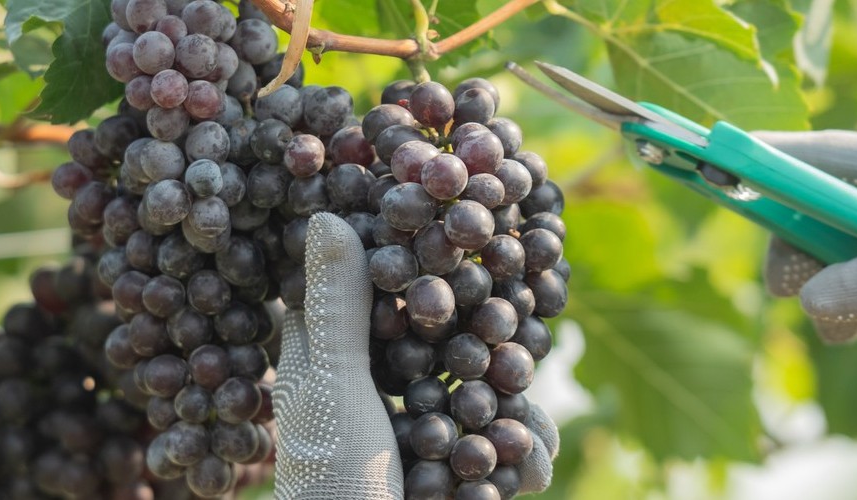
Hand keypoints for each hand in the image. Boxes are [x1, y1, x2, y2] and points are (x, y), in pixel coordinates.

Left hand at [272, 213, 556, 498]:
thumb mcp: (332, 388)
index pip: (382, 289)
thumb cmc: (333, 486)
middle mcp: (379, 390)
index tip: (472, 233)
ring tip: (520, 439)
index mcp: (331, 360)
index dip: (424, 262)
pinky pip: (507, 444)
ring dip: (516, 410)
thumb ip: (339, 306)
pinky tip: (524, 471)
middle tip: (528, 329)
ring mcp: (425, 433)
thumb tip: (328, 211)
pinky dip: (521, 456)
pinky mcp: (462, 473)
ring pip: (492, 389)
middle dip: (495, 340)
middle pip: (455, 335)